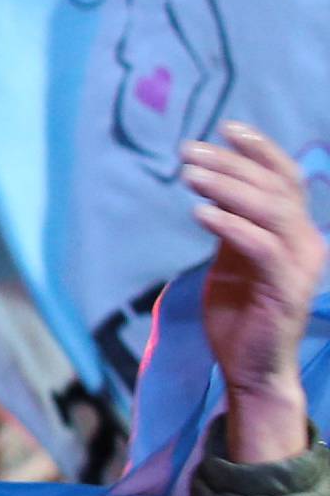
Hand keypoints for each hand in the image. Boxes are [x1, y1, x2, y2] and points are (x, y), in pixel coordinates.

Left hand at [181, 123, 323, 461]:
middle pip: (277, 187)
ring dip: (229, 187)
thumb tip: (212, 184)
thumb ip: (232, 223)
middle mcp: (306, 242)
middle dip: (232, 163)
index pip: (287, 177)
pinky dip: (230, 225)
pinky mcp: (285, 289)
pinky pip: (261, 246)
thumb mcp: (232, 259)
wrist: (250, 368)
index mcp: (296, 232)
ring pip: (272, 210)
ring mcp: (300, 265)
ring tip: (189, 174)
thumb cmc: (240, 313)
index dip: (261, 150)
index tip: (226, 128)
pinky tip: (199, 212)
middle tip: (189, 151)